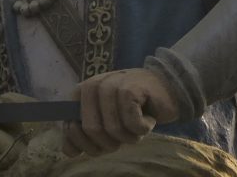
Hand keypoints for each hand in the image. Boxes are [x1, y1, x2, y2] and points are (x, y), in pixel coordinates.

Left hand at [63, 68, 179, 156]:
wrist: (167, 88)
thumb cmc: (133, 108)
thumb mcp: (105, 122)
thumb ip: (85, 134)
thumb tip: (69, 152)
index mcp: (81, 94)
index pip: (70, 128)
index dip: (85, 144)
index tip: (102, 143)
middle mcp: (93, 86)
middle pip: (92, 131)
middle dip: (111, 142)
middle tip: (125, 133)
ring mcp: (110, 85)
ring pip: (113, 130)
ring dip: (130, 136)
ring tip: (138, 124)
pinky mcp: (129, 88)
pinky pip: (131, 124)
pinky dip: (143, 128)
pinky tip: (148, 117)